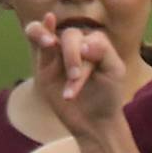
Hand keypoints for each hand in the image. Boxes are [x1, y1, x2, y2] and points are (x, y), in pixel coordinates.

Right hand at [27, 14, 127, 135]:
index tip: (81, 76)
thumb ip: (103, 50)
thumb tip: (83, 42)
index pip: (86, 39)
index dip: (84, 57)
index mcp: (95, 42)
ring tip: (48, 42)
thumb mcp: (115, 71)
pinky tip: (42, 37)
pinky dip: (36, 34)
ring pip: (46, 30)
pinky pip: (36, 40)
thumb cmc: (108, 95)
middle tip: (74, 78)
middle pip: (69, 36)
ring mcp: (58, 52)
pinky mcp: (44, 64)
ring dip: (43, 33)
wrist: (94, 122)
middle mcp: (76, 43)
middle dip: (71, 57)